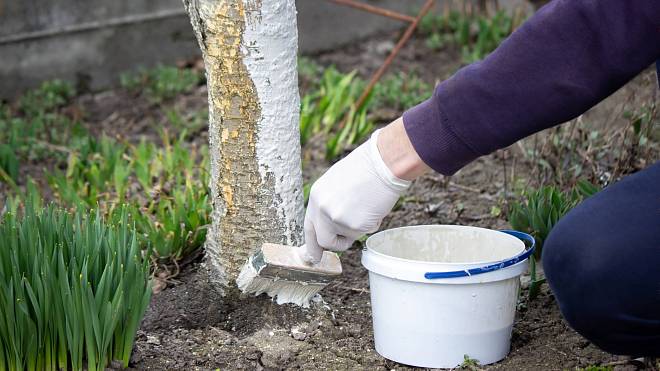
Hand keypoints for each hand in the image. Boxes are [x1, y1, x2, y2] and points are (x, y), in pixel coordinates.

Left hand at [302, 127, 413, 263]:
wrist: (383, 163)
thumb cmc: (366, 168)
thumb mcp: (338, 183)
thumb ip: (331, 203)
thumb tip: (332, 224)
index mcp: (317, 196)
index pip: (310, 226)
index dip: (312, 242)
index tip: (313, 256)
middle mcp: (322, 209)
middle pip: (323, 240)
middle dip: (334, 245)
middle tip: (340, 247)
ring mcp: (337, 218)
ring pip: (347, 237)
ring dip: (357, 229)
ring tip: (367, 207)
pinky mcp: (354, 225)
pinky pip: (363, 232)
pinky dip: (371, 224)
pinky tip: (374, 206)